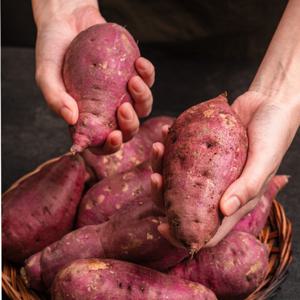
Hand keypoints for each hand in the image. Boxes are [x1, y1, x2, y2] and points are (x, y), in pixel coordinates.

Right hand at [32, 1, 154, 153]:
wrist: (67, 21)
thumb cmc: (54, 50)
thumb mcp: (46, 74)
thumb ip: (54, 97)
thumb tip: (70, 119)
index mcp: (87, 117)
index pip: (102, 143)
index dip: (111, 146)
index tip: (114, 136)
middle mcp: (107, 109)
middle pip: (128, 129)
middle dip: (131, 125)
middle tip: (123, 108)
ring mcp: (122, 93)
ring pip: (143, 108)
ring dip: (143, 99)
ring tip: (133, 81)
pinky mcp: (132, 73)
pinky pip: (148, 80)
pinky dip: (148, 74)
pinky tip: (139, 63)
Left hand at [150, 92, 298, 246]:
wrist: (268, 104)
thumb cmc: (272, 134)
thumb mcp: (264, 161)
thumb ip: (247, 186)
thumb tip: (224, 211)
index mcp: (235, 202)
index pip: (207, 230)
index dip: (183, 236)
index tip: (161, 227)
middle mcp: (218, 190)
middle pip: (183, 204)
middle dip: (163, 195)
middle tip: (155, 177)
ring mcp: (207, 170)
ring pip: (176, 178)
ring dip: (160, 165)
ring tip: (158, 147)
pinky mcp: (201, 151)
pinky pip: (179, 153)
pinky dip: (168, 145)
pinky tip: (164, 132)